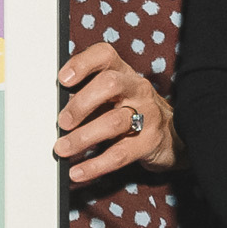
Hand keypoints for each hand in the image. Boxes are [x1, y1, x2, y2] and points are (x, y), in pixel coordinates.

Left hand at [54, 41, 172, 184]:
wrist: (174, 135)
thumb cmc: (133, 112)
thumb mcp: (114, 97)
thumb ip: (87, 98)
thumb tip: (53, 109)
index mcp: (123, 73)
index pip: (104, 56)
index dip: (83, 64)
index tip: (63, 79)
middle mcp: (137, 89)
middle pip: (110, 84)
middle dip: (81, 103)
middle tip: (62, 122)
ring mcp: (147, 115)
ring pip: (114, 121)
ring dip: (83, 137)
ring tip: (62, 149)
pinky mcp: (149, 142)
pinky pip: (120, 154)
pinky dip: (95, 165)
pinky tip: (78, 171)